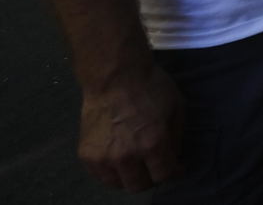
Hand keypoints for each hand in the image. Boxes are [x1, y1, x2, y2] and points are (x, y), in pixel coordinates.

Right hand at [78, 64, 184, 192]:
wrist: (114, 75)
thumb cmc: (150, 87)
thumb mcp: (176, 108)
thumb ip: (175, 138)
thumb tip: (174, 158)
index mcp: (152, 145)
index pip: (163, 176)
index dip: (173, 173)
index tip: (175, 167)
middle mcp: (126, 157)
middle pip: (138, 186)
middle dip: (151, 179)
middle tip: (153, 167)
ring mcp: (102, 158)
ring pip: (117, 184)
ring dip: (128, 178)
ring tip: (135, 165)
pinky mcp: (86, 155)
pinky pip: (99, 175)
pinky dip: (110, 171)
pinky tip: (117, 159)